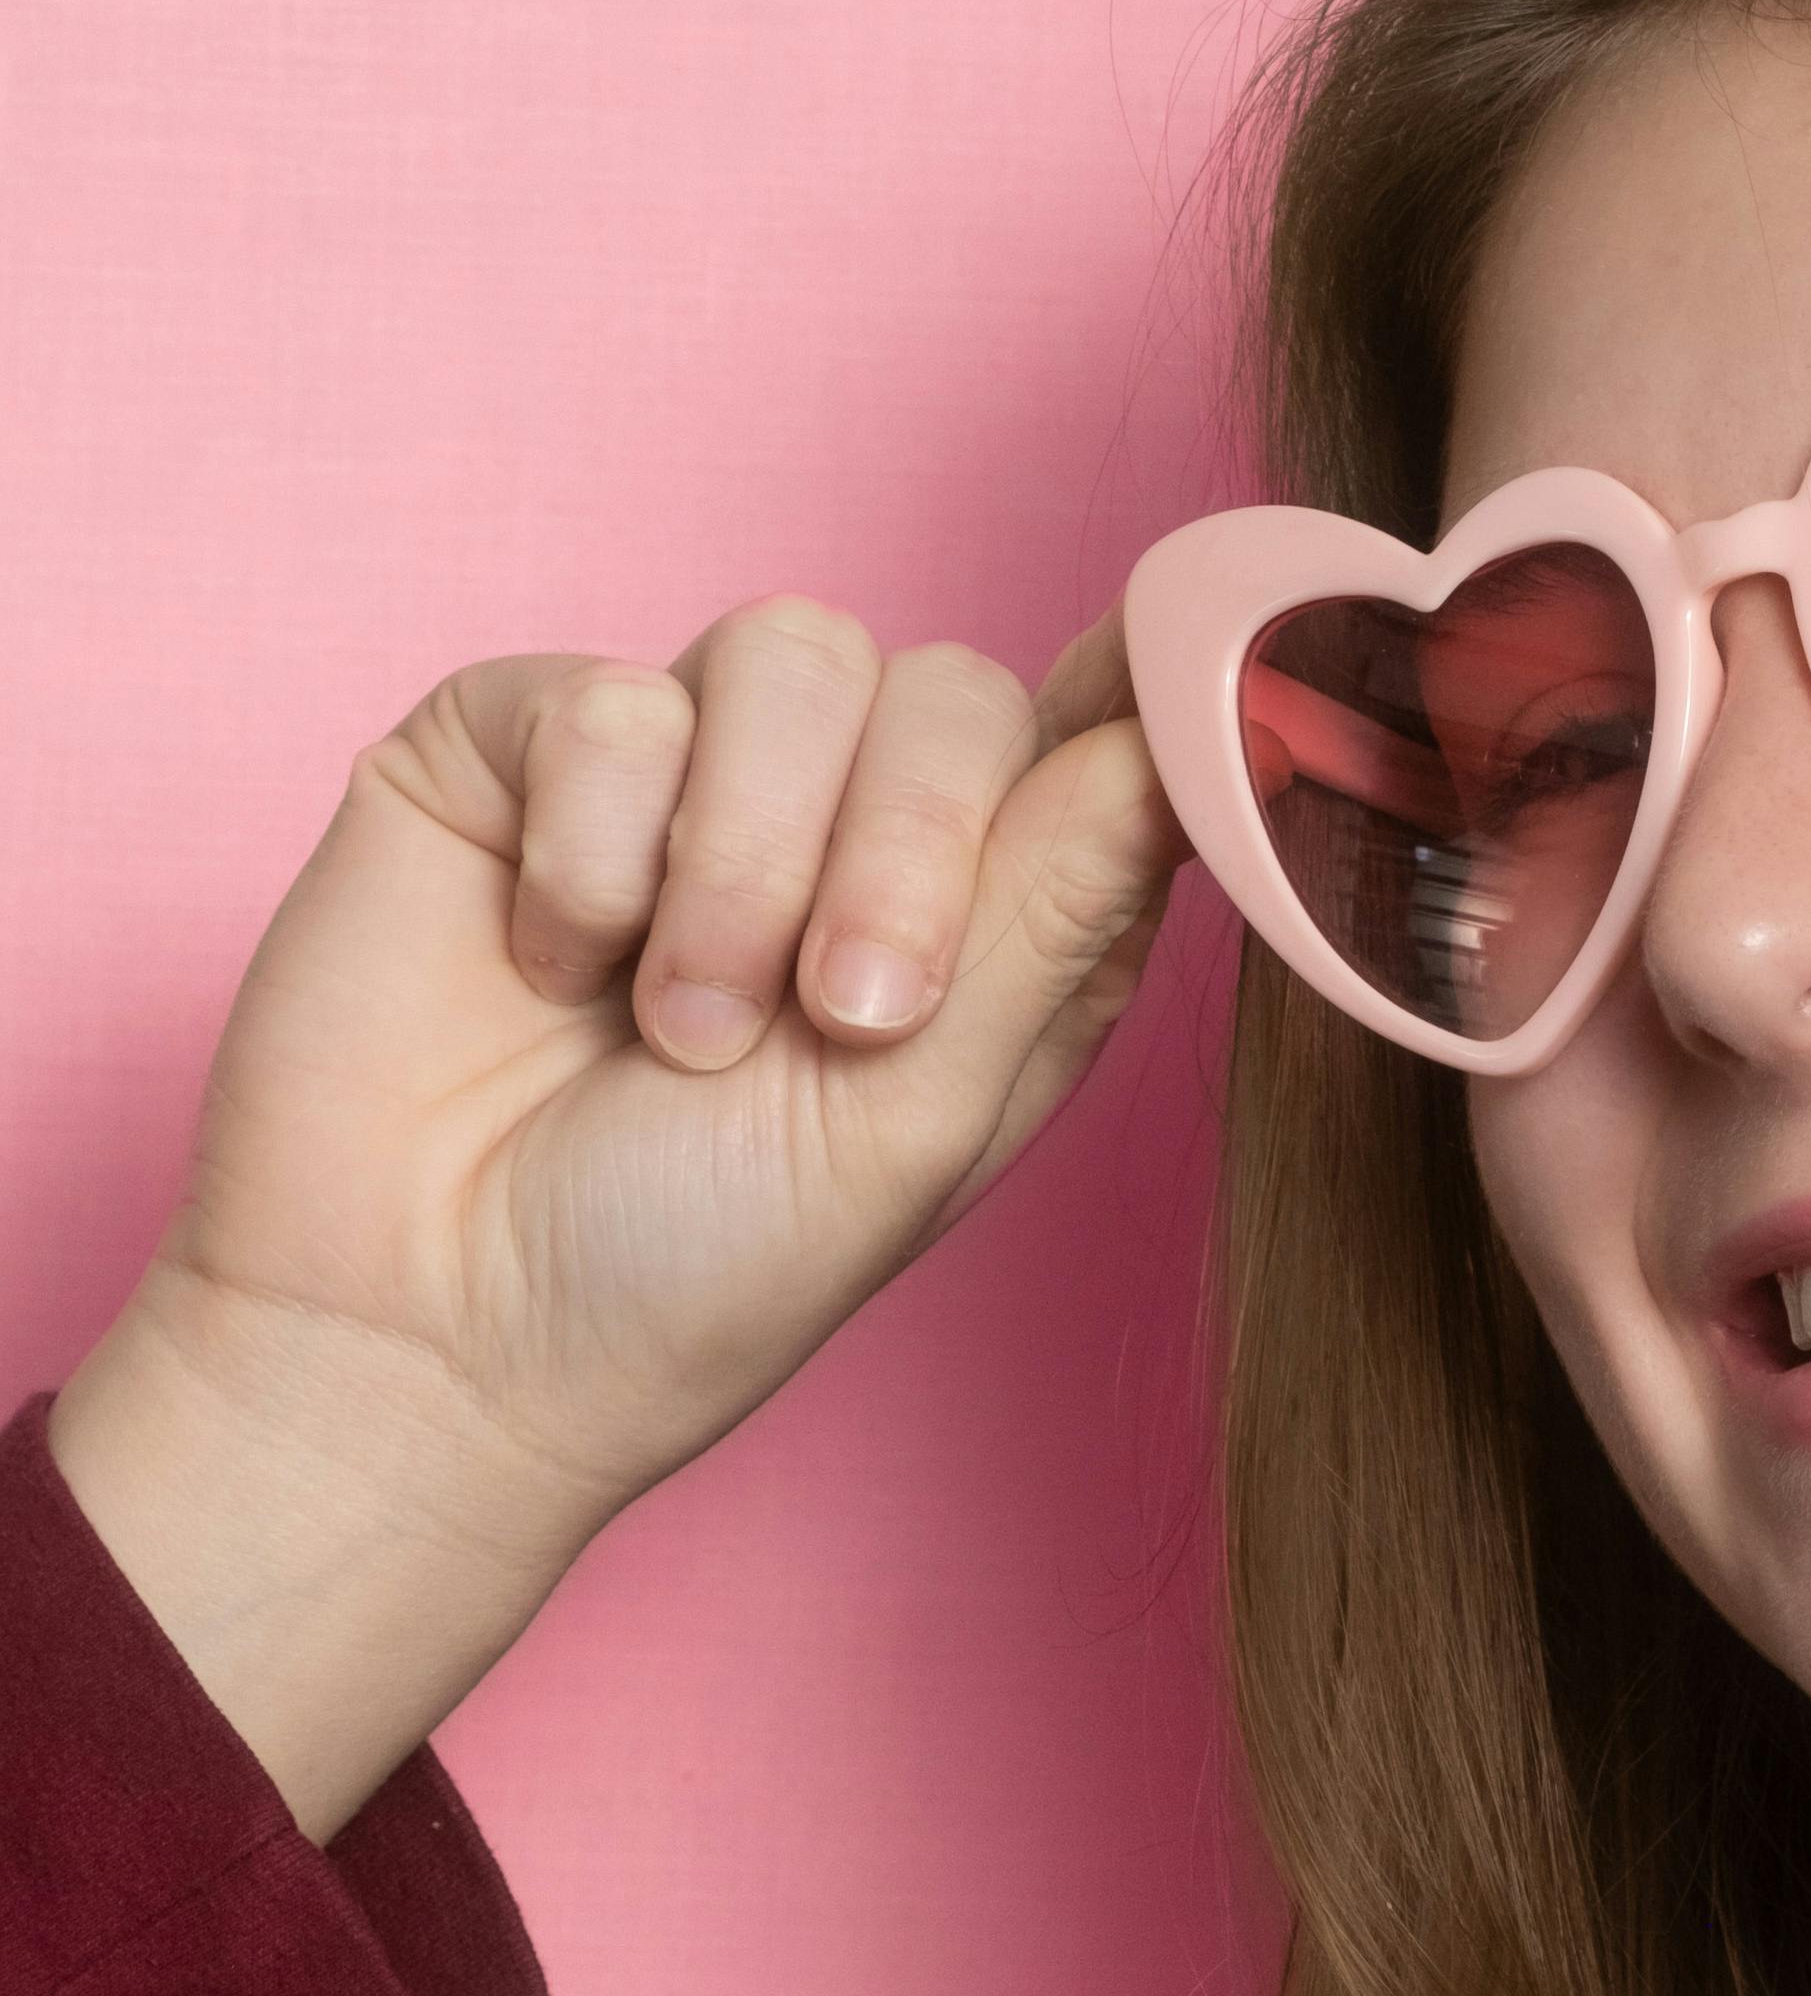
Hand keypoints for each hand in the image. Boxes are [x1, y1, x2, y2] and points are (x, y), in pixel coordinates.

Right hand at [48, 598, 1183, 1831]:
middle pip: (956, 689)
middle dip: (911, 847)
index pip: (1101, 750)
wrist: (424, 1340)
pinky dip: (593, 853)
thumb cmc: (685, 1274)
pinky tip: (552, 970)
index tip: (1178, 718)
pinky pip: (608, 697)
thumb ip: (1051, 909)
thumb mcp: (919, 1115)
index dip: (1139, 720)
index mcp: (984, 927)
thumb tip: (1200, 718)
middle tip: (844, 1017)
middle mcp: (845, 828)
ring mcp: (682, 774)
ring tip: (682, 1029)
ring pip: (790, 654)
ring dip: (746, 859)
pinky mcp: (523, 748)